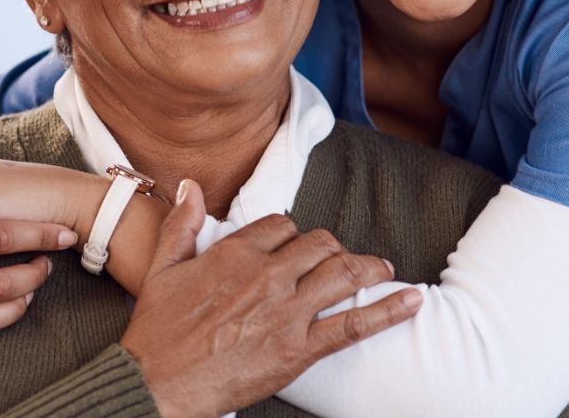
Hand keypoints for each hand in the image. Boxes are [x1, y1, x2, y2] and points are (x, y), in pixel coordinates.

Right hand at [120, 180, 422, 417]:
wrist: (158, 382)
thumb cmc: (157, 330)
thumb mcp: (162, 268)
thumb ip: (181, 224)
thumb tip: (191, 187)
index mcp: (236, 252)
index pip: (283, 225)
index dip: (292, 234)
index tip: (295, 246)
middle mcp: (268, 275)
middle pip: (319, 244)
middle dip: (333, 249)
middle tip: (341, 261)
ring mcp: (287, 311)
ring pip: (343, 274)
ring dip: (370, 269)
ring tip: (385, 270)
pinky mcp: (300, 348)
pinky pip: (354, 324)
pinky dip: (389, 310)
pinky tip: (412, 301)